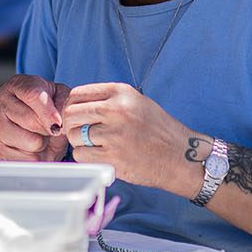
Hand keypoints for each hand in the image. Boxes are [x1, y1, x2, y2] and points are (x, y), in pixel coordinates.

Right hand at [0, 75, 71, 160]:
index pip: (32, 95)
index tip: (59, 124)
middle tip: (50, 127)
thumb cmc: (46, 108)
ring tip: (39, 135)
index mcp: (17, 85)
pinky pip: (25, 159)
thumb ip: (63, 103)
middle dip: (48, 128)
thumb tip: (60, 122)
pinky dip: (34, 156)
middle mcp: (2, 102)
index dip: (48, 112)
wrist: (31, 124)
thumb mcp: (58, 97)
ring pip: (31, 142)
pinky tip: (30, 147)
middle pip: (32, 121)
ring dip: (42, 143)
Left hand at [60, 82, 197, 193]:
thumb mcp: (136, 102)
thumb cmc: (158, 130)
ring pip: (73, 136)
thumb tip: (75, 106)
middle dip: (71, 126)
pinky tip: (101, 157)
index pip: (77, 94)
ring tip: (95, 146)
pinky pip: (81, 155)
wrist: (180, 155)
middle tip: (80, 134)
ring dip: (79, 143)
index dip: (72, 107)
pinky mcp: (112, 157)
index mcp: (120, 92)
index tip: (78, 117)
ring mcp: (113, 134)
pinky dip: (86, 158)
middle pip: (71, 114)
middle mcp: (115, 109)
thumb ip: (108, 100)